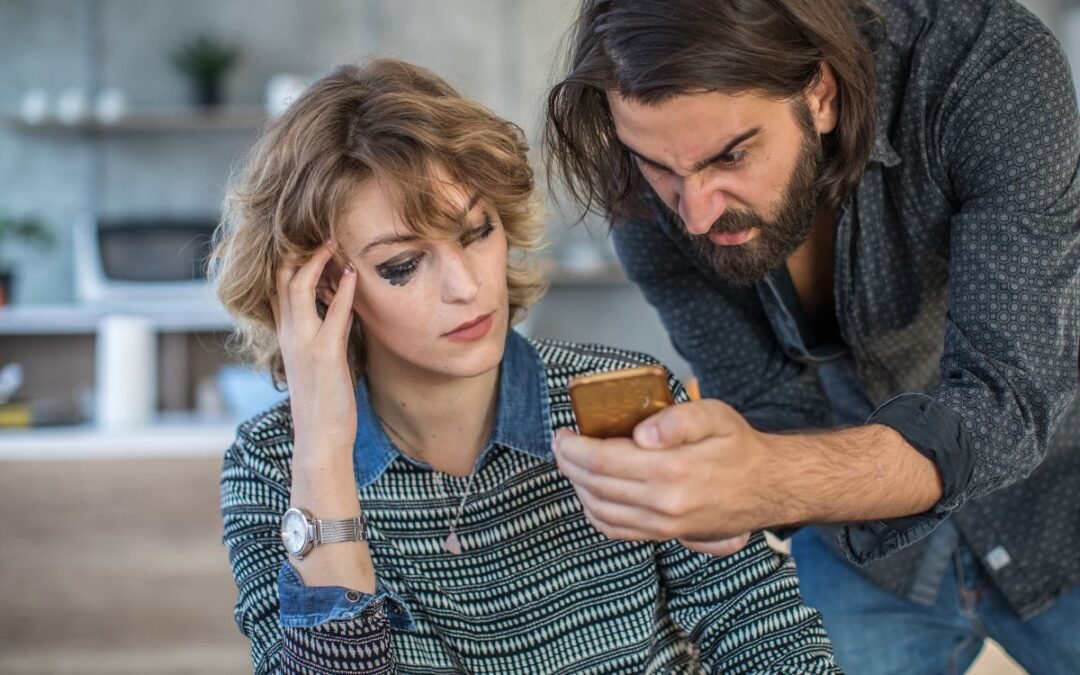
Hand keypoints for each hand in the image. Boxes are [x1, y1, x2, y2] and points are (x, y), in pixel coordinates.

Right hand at [271, 243, 358, 455]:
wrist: (319, 437)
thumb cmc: (323, 401)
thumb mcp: (318, 360)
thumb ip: (323, 332)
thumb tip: (338, 310)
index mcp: (286, 335)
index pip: (278, 287)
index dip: (290, 261)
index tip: (309, 241)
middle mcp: (288, 334)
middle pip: (282, 279)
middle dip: (298, 251)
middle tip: (320, 230)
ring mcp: (304, 342)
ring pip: (299, 288)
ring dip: (317, 261)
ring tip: (334, 241)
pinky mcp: (325, 354)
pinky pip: (334, 314)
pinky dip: (343, 291)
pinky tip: (352, 274)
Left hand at [553, 399, 774, 556]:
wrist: (769, 486)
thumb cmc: (738, 446)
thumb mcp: (714, 415)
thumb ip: (677, 420)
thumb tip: (641, 433)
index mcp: (672, 471)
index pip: (602, 460)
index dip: (573, 446)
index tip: (564, 432)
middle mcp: (664, 504)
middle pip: (594, 485)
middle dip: (569, 462)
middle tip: (561, 444)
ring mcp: (664, 525)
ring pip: (599, 510)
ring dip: (577, 486)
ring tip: (572, 463)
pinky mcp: (667, 536)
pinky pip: (616, 530)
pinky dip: (594, 512)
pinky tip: (590, 492)